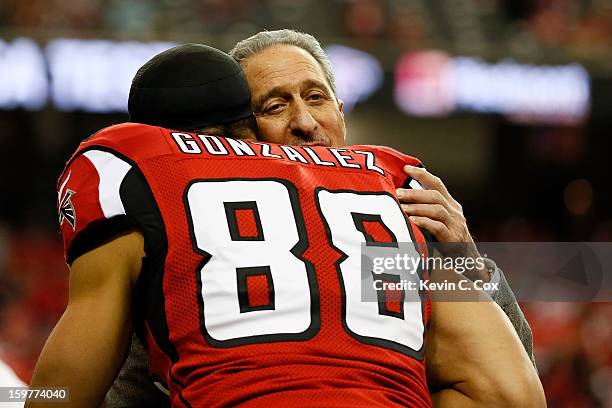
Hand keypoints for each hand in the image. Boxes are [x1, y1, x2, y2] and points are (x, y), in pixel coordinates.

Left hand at [396, 165, 489, 280]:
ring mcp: (456, 225)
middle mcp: (455, 212)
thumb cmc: (446, 241)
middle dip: (415, 192)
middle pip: (435, 195)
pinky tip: (412, 222)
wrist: (468, 263)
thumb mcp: (439, 222)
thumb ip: (426, 211)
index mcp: (451, 205)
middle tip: (397, 193)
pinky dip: (424, 222)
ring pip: (437, 209)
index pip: (437, 184)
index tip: (406, 167)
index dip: (422, 174)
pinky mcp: (453, 239)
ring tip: (401, 207)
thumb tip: (401, 200)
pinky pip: (438, 227)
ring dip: (417, 207)